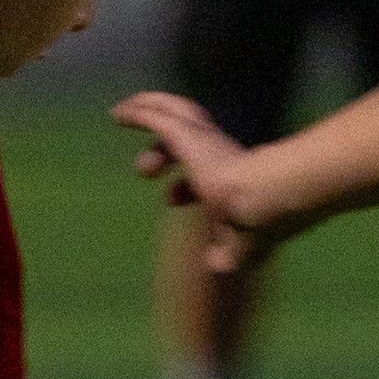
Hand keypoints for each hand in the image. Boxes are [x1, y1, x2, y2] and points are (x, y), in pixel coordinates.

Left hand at [112, 93, 301, 271]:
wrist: (261, 205)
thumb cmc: (255, 229)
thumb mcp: (239, 249)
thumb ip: (225, 255)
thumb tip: (214, 266)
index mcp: (237, 178)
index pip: (208, 174)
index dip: (187, 188)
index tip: (170, 199)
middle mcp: (223, 152)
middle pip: (190, 140)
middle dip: (164, 154)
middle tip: (144, 172)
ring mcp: (205, 140)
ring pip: (175, 114)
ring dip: (151, 112)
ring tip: (122, 114)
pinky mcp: (186, 134)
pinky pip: (156, 118)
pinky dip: (138, 113)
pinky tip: (117, 114)